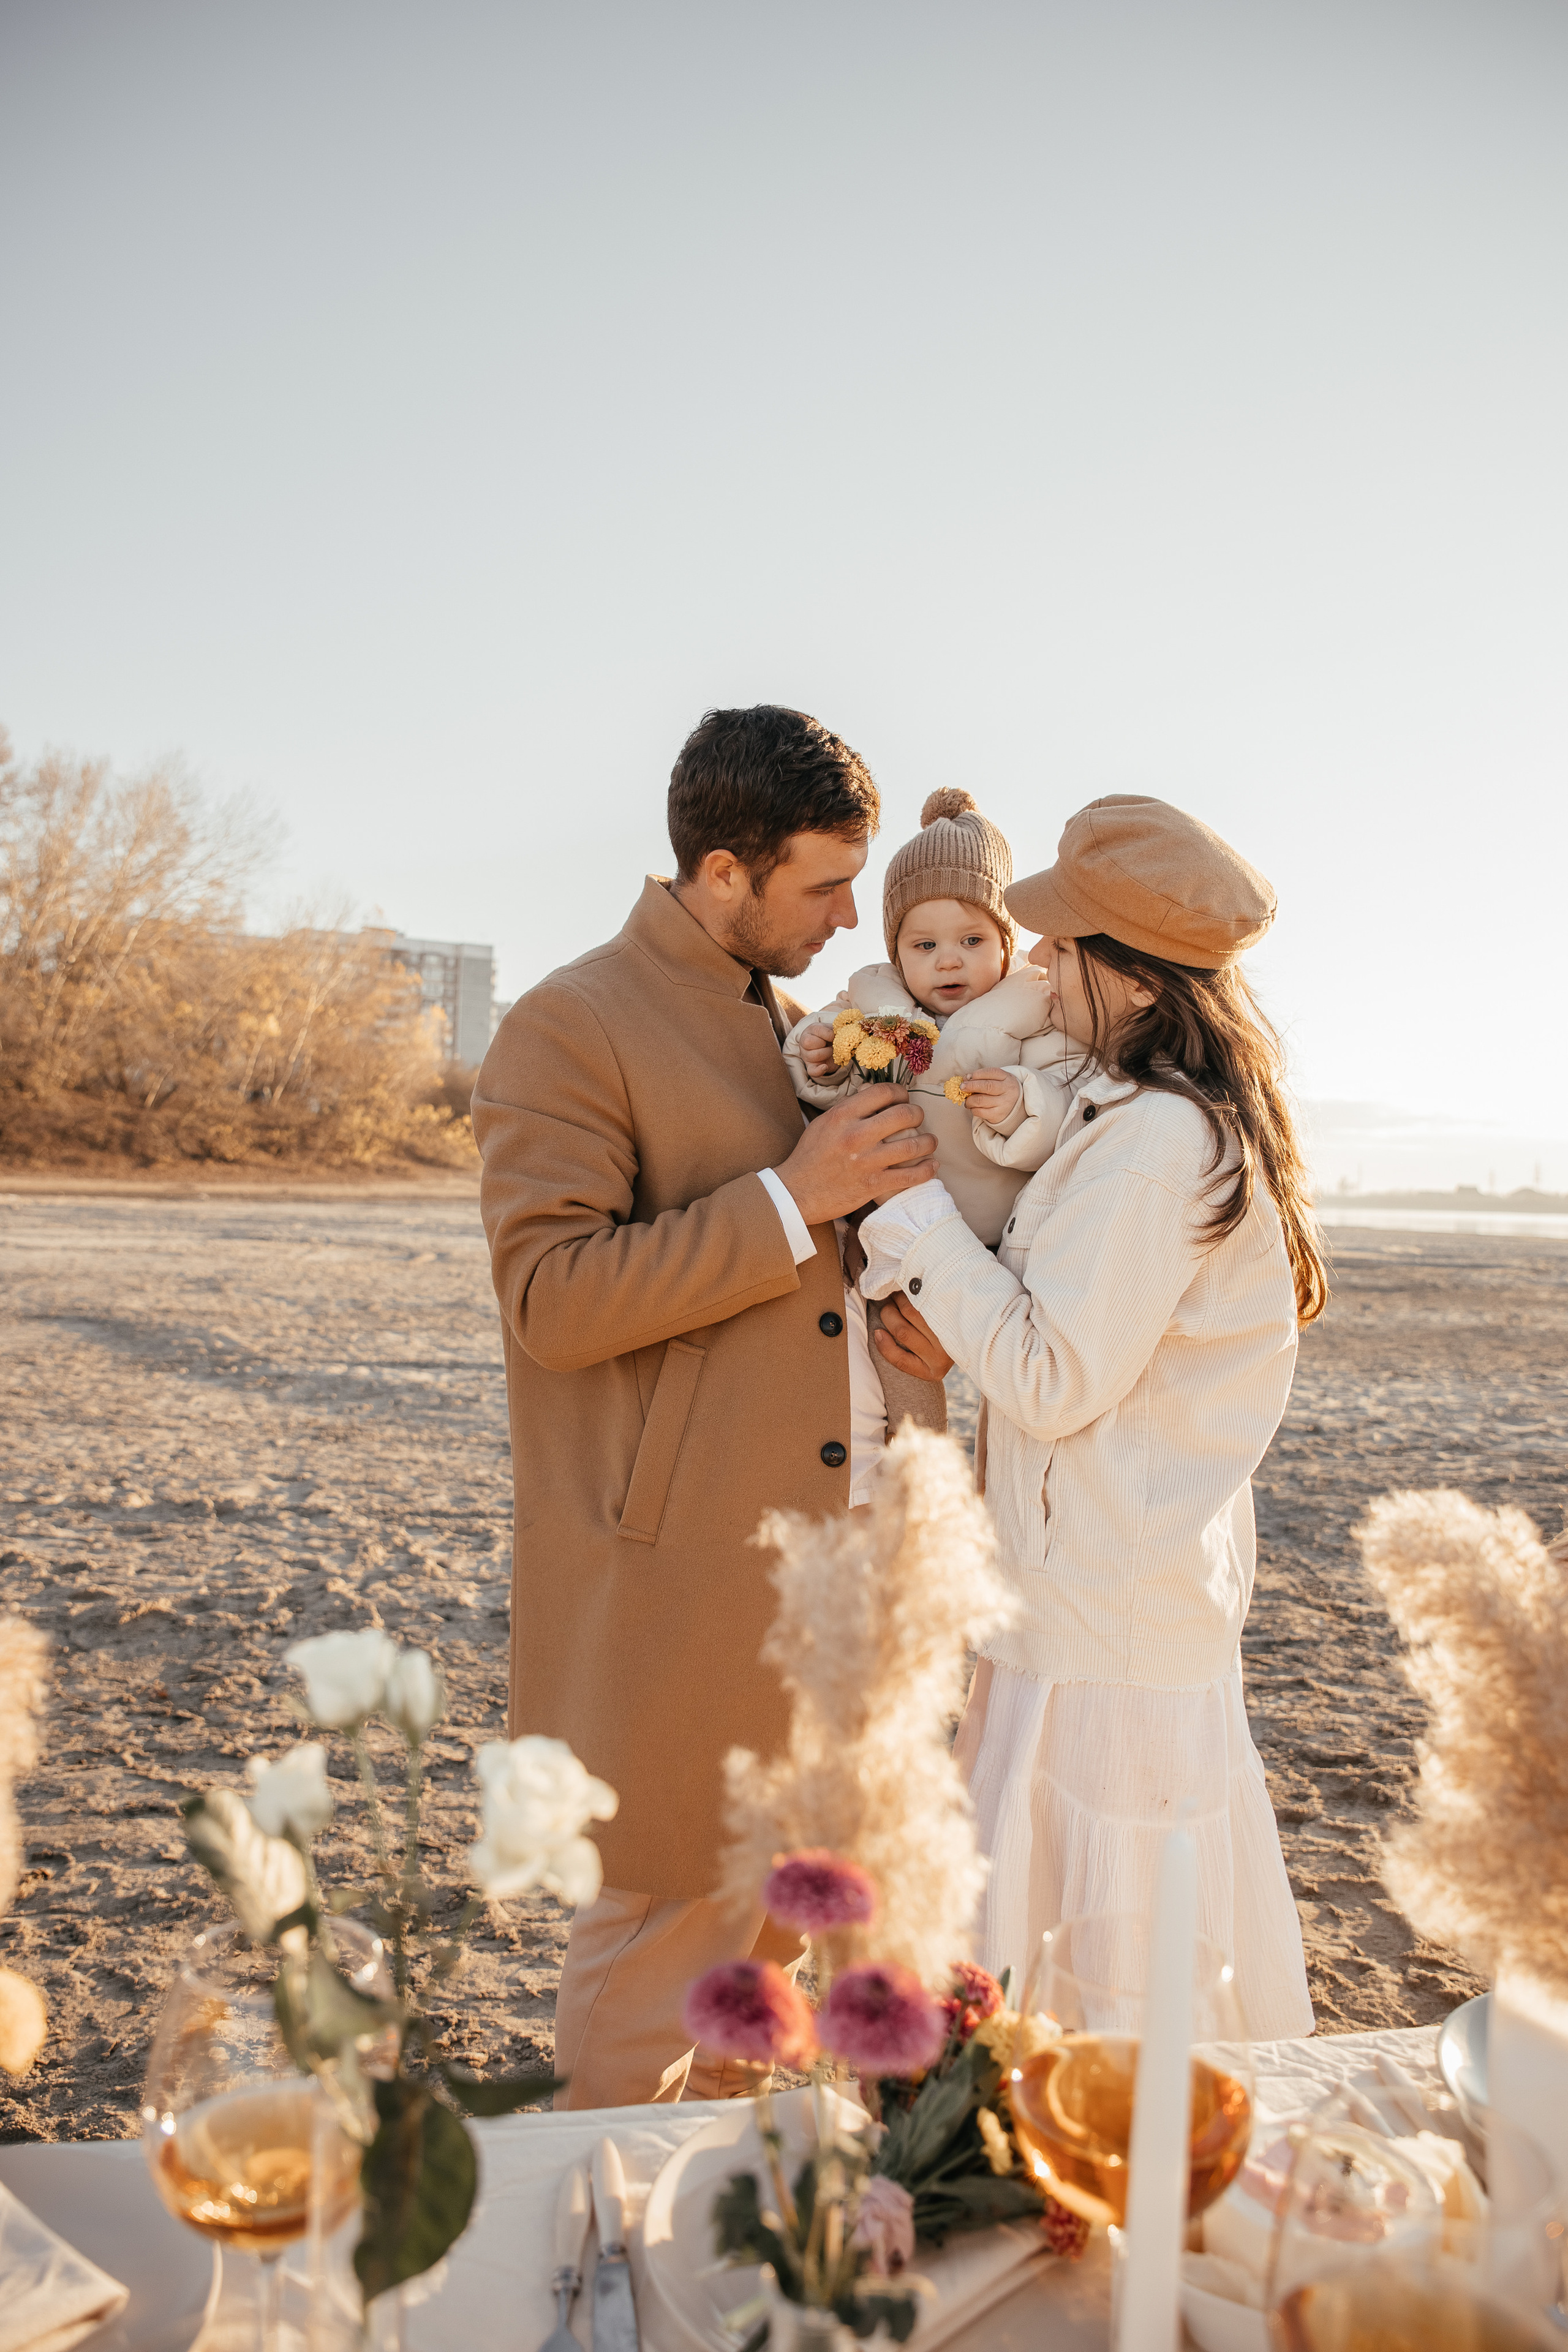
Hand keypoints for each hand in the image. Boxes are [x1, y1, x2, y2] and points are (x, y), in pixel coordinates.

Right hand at [774, 1088, 936, 1225]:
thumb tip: (873, 1095)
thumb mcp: (823, 1123)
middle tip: (917, 1119)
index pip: (884, 1092)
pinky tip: (931, 1165)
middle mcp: (857, 1135)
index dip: (901, 1092)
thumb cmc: (809, 1156)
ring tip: (929, 1141)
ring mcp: (867, 1162)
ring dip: (928, 1141)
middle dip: (917, 1115)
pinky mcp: (873, 1185)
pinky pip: (911, 1176)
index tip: (904, 1099)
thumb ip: (849, 1109)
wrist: (796, 1192)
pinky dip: (927, 1170)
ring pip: (914, 1145)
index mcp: (843, 1115)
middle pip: (904, 1114)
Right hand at [798, 1021, 836, 1081]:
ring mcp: (806, 1056)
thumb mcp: (833, 1029)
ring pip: (813, 1056)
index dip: (829, 1034)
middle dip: (823, 1043)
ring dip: (826, 1054)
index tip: (835, 1036)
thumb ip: (837, 1029)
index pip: (816, 1030)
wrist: (829, 1047)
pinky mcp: (811, 1067)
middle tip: (831, 1044)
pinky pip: (812, 1071)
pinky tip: (825, 1067)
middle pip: (809, 1042)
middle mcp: (805, 1043)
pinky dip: (819, 1070)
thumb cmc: (830, 1036)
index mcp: (811, 1030)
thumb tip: (845, 1031)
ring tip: (832, 1051)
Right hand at [874, 1292, 953, 1382]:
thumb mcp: (920, 1354)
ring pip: (911, 1313)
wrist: (971, 1328)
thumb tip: (878, 1334)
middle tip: (887, 1305)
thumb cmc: (934, 1339)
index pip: (901, 1361)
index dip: (884, 1346)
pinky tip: (910, 1291)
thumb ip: (901, 1348)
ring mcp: (949, 1336)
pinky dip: (911, 1293)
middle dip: (888, 1314)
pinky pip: (923, 1300)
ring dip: (898, 1300)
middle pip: (902, 1332)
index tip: (877, 1332)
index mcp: (930, 1371)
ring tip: (897, 1295)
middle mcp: (941, 1357)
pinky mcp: (953, 1315)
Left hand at [961, 1067, 1021, 1125]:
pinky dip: (972, 1109)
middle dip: (971, 1086)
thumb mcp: (997, 1080)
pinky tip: (973, 1107)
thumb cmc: (1000, 1091)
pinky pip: (980, 1111)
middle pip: (987, 1086)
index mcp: (1008, 1078)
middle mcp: (1008, 1091)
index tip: (967, 1077)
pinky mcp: (997, 1115)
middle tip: (962, 1087)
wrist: (1013, 1108)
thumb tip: (966, 1079)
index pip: (991, 1072)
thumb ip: (983, 1077)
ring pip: (981, 1100)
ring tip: (967, 1100)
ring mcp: (1004, 1104)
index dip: (977, 1074)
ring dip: (969, 1099)